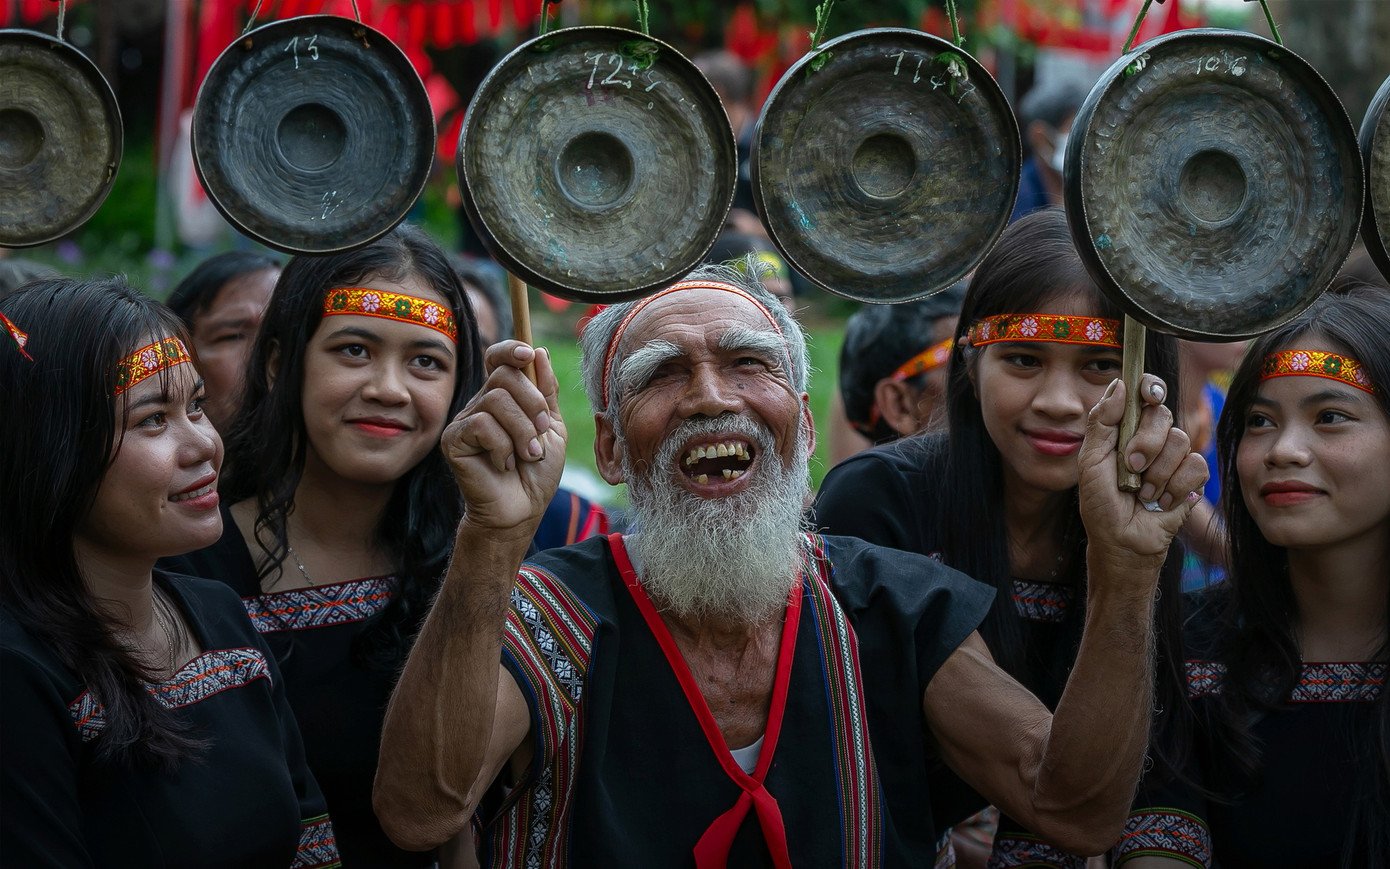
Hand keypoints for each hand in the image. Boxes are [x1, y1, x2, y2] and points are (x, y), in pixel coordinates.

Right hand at [441, 342, 566, 531]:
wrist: (521, 511)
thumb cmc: (536, 473)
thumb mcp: (551, 428)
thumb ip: (547, 392)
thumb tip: (539, 352)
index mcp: (504, 397)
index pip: (497, 359)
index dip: (510, 350)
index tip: (528, 355)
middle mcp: (480, 404)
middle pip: (504, 375)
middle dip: (533, 403)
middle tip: (541, 433)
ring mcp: (464, 421)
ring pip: (496, 400)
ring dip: (523, 431)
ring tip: (527, 455)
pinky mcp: (453, 440)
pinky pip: (482, 426)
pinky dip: (503, 447)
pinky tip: (504, 465)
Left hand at [1078, 376, 1207, 563]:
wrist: (1120, 541)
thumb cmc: (1101, 504)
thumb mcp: (1091, 461)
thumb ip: (1101, 421)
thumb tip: (1120, 384)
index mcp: (1127, 429)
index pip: (1145, 394)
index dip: (1151, 387)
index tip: (1148, 394)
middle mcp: (1153, 437)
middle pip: (1163, 415)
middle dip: (1146, 443)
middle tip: (1131, 467)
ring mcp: (1174, 457)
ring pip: (1181, 441)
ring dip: (1158, 472)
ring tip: (1143, 493)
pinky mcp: (1193, 478)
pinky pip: (1196, 466)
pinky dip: (1176, 488)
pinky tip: (1161, 503)